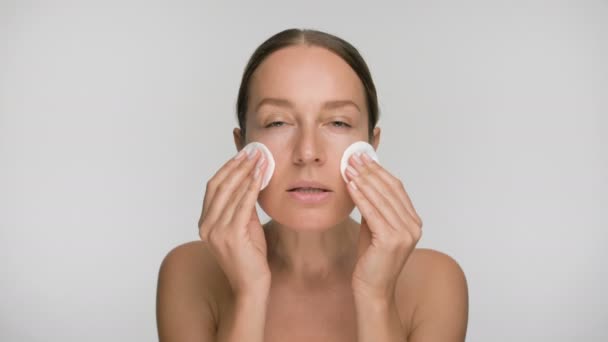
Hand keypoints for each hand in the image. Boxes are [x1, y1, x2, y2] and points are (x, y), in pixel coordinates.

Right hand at [198, 148, 270, 296]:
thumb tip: (250, 181)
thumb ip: (243, 207)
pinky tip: (259, 177)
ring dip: (246, 173)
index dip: (227, 168)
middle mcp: (206, 226)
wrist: (250, 286)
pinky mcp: (230, 235)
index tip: (242, 155)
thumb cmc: (250, 258)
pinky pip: (242, 205)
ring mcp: (216, 231)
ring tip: (259, 159)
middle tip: (252, 152)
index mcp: (205, 223)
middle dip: (237, 166)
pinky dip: (251, 188)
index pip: (213, 188)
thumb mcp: (244, 226)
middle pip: (219, 186)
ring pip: (230, 192)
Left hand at [345, 152, 422, 301]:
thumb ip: (374, 208)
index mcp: (413, 221)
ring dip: (363, 180)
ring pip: (381, 199)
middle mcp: (413, 226)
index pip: (396, 188)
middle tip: (353, 157)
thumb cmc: (371, 260)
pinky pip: (373, 212)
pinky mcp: (391, 240)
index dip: (379, 171)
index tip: (363, 158)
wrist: (372, 290)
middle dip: (369, 171)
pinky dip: (361, 196)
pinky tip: (351, 185)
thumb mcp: (374, 227)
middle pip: (390, 190)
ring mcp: (405, 233)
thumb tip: (362, 181)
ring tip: (349, 167)